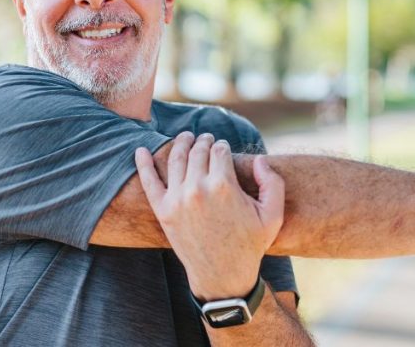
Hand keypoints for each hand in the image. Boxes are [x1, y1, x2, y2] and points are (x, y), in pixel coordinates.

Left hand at [135, 131, 284, 299]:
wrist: (223, 276)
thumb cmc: (250, 245)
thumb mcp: (273, 215)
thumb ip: (272, 182)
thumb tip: (260, 160)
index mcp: (224, 186)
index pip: (220, 150)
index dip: (223, 146)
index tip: (224, 149)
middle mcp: (198, 189)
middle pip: (198, 151)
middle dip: (203, 141)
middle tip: (206, 139)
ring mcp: (178, 199)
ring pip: (176, 159)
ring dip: (181, 143)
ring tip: (186, 138)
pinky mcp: (164, 211)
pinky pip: (149, 181)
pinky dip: (143, 163)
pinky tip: (141, 150)